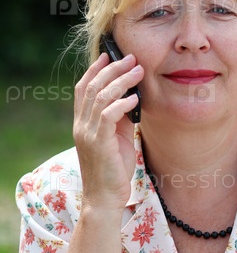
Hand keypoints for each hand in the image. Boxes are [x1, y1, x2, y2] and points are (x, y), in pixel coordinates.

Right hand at [73, 52, 143, 211]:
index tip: (109, 55)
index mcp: (83, 123)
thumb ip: (119, 118)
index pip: (83, 88)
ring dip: (121, 81)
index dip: (94, 70)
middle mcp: (81, 125)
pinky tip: (135, 99)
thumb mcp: (117, 138)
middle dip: (112, 69)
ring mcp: (88, 134)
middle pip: (92, 87)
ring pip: (100, 97)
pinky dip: (122, 103)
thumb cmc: (114, 169)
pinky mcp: (99, 144)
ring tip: (138, 71)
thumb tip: (132, 98)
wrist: (105, 198)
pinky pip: (109, 115)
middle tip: (131, 58)